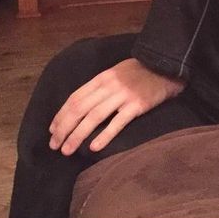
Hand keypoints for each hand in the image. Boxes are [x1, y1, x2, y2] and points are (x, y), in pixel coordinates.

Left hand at [48, 58, 184, 155]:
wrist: (166, 67)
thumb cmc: (139, 73)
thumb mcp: (115, 74)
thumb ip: (99, 88)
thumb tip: (80, 107)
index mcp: (102, 78)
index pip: (75, 98)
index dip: (61, 115)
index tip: (52, 130)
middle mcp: (109, 86)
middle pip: (80, 109)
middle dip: (64, 128)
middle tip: (54, 145)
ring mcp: (123, 95)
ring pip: (94, 117)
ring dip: (77, 135)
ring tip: (67, 150)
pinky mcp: (137, 105)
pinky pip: (117, 122)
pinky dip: (104, 135)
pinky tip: (94, 147)